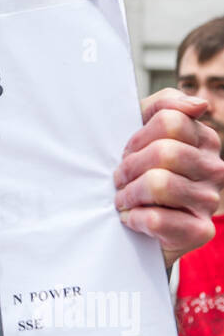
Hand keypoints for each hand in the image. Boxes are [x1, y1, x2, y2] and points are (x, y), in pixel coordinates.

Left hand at [113, 90, 223, 264]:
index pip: (170, 121)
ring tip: (123, 199)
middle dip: (131, 166)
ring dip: (130, 193)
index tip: (127, 153)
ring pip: (160, 184)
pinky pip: (158, 219)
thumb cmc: (140, 170)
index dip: (138, 138)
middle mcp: (214, 169)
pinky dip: (135, 218)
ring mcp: (210, 200)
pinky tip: (131, 218)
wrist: (140, 221)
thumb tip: (199, 104)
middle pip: (165, 152)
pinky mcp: (199, 231)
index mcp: (205, 140)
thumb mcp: (145, 128)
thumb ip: (167, 105)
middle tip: (120, 179)